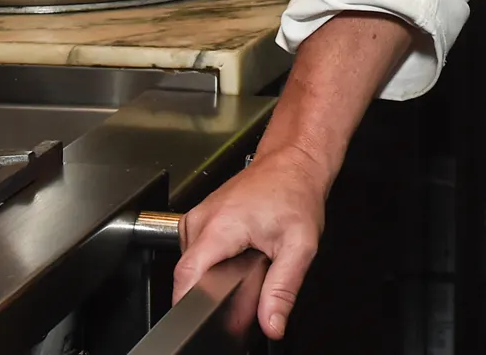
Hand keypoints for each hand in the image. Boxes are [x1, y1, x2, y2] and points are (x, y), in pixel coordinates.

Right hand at [174, 146, 329, 340]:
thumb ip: (283, 289)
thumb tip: (272, 323)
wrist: (293, 161)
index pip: (185, 278)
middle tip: (248, 278)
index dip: (194, 305)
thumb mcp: (300, 246)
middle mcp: (200, 220)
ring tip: (245, 260)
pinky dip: (213, 260)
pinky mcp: (199, 218)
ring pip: (192, 265)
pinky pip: (196, 251)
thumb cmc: (296, 193)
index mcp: (218, 227)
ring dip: (213, 274)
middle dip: (213, 289)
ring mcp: (197, 217)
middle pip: (189, 275)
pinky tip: (237, 252)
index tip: (210, 317)